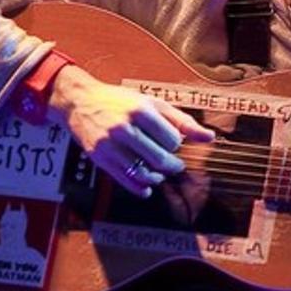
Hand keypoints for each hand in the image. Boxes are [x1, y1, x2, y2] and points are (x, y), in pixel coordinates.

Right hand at [48, 65, 215, 197]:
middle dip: (172, 165)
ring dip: (157, 178)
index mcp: (140, 111)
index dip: (177, 144)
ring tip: (160, 173)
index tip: (172, 142)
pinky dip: (140, 189)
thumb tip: (210, 138)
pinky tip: (147, 188)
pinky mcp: (99, 158)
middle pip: (159, 159)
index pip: (172, 140)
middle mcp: (124, 128)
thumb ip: (182, 121)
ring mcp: (109, 145)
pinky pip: (124, 180)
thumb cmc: (121, 101)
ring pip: (142, 173)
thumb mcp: (153, 104)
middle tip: (174, 164)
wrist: (80, 101)